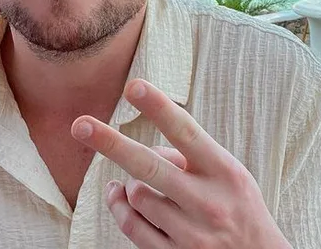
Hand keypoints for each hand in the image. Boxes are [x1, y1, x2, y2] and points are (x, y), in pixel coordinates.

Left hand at [70, 79, 290, 248]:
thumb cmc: (241, 210)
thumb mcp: (232, 177)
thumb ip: (194, 158)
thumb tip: (147, 149)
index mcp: (226, 173)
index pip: (187, 132)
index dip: (159, 108)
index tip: (134, 86)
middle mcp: (208, 203)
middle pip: (149, 166)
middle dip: (111, 143)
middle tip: (79, 124)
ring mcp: (191, 234)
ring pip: (137, 195)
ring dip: (131, 185)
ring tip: (137, 183)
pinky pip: (132, 226)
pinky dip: (121, 208)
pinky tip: (118, 197)